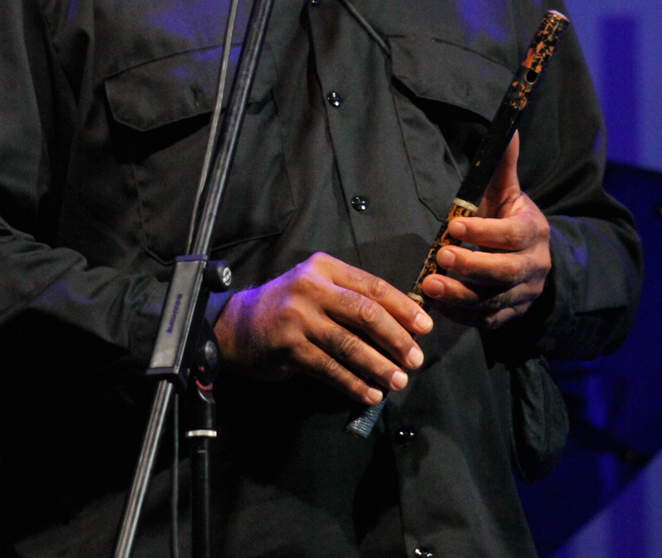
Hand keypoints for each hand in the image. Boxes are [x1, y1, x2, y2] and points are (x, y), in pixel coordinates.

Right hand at [213, 252, 432, 404]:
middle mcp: (312, 288)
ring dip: (377, 365)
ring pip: (349, 344)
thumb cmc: (288, 307)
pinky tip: (369, 393)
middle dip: (395, 338)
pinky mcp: (289, 346)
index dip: (402, 307)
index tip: (424, 327)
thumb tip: (400, 322)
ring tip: (397, 381)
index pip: (372, 286)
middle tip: (415, 358)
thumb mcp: (317, 288)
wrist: (237, 325)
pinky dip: (352, 383)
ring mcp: (298, 317)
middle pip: (365, 313)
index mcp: (325, 268)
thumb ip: (350, 297)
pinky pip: (329, 368)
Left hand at [420, 133, 550, 328]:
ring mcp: (523, 295)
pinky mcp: (509, 316)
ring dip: (460, 296)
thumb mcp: (507, 191)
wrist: (532, 259)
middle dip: (472, 267)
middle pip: (506, 272)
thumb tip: (509, 127)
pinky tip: (437, 304)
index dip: (485, 232)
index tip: (453, 227)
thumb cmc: (509, 218)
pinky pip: (486, 321)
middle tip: (441, 258)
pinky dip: (461, 315)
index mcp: (534, 232)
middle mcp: (534, 267)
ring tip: (429, 285)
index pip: (513, 235)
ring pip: (494, 301)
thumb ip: (503, 164)